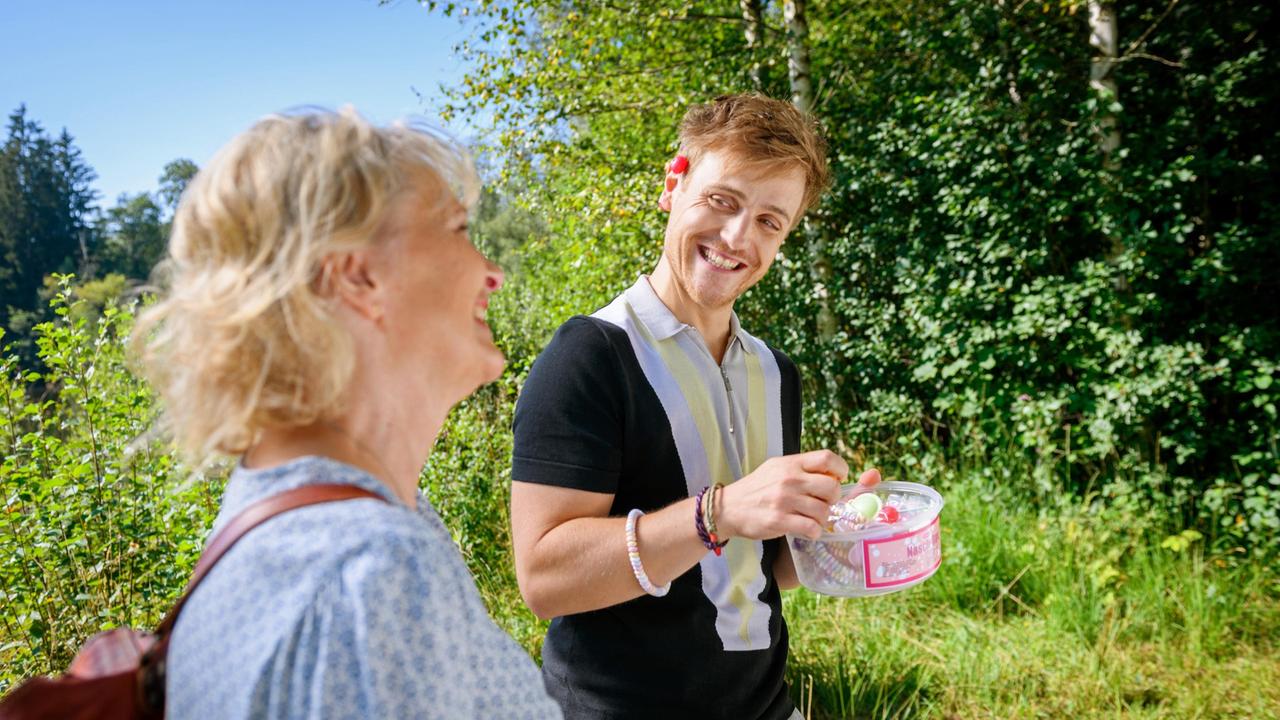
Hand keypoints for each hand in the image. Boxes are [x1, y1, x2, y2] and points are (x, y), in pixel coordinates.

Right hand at [717, 450, 851, 540]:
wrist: (729, 508)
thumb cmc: (757, 489)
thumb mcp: (776, 468)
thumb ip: (801, 469)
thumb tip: (832, 475)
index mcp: (790, 463)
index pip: (827, 458)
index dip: (840, 469)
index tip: (837, 479)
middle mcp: (789, 479)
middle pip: (831, 486)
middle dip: (833, 498)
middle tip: (824, 502)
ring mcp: (785, 500)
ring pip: (824, 511)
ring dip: (823, 518)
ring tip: (812, 518)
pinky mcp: (780, 520)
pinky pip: (812, 528)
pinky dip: (814, 532)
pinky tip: (807, 529)